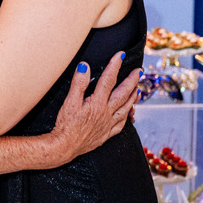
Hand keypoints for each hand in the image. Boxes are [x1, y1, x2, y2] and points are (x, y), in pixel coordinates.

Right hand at [43, 52, 140, 166]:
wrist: (64, 147)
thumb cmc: (65, 125)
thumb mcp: (69, 101)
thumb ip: (78, 83)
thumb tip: (85, 66)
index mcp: (97, 103)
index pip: (108, 80)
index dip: (115, 65)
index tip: (121, 55)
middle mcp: (106, 113)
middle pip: (123, 94)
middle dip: (132, 81)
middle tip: (138, 71)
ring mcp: (107, 125)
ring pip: (125, 108)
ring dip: (133, 97)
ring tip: (138, 89)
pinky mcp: (105, 134)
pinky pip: (121, 124)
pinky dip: (127, 117)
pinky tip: (129, 113)